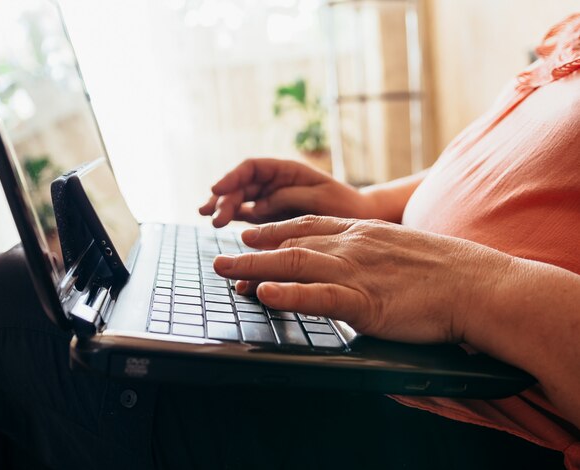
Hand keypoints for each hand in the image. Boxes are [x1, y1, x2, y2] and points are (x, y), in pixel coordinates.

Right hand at [199, 158, 367, 227]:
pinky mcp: (271, 218)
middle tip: (213, 217)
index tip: (216, 189)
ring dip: (223, 207)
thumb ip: (288, 198)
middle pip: (241, 185)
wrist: (360, 220)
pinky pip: (247, 215)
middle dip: (224, 198)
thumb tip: (258, 206)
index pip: (251, 168)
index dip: (231, 177)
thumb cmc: (344, 205)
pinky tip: (219, 222)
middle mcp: (275, 183)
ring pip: (240, 200)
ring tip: (209, 219)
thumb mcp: (319, 198)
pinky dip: (233, 218)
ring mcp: (272, 200)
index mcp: (286, 170)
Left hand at [213, 215, 512, 343]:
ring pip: (295, 264)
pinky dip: (288, 294)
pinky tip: (264, 294)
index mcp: (362, 233)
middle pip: (291, 243)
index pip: (308, 227)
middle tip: (221, 256)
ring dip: (254, 268)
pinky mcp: (366, 302)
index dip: (274, 231)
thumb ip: (373, 253)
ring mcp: (357, 272)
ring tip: (225, 271)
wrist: (478, 284)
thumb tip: (358, 264)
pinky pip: (319, 297)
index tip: (250, 235)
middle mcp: (352, 246)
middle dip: (252, 249)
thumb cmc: (446, 271)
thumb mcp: (401, 248)